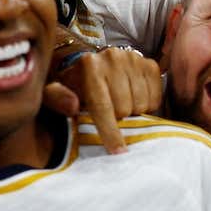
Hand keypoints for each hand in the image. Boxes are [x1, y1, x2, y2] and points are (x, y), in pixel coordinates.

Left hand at [44, 47, 161, 154]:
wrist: (93, 62)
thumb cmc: (73, 83)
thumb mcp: (55, 91)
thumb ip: (57, 99)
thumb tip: (72, 106)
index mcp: (89, 65)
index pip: (103, 105)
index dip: (110, 132)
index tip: (118, 151)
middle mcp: (114, 58)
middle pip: (124, 108)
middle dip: (118, 118)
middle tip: (110, 113)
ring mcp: (134, 59)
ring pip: (142, 104)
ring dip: (133, 112)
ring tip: (122, 105)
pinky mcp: (150, 64)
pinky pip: (156, 97)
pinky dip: (147, 104)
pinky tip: (134, 98)